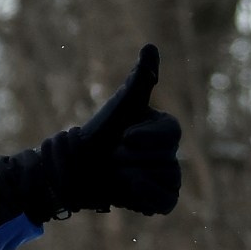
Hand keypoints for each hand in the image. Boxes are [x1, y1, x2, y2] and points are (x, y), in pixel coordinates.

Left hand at [34, 44, 182, 217]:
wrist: (77, 170)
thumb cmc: (99, 134)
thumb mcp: (120, 106)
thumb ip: (140, 80)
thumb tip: (151, 46)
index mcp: (163, 128)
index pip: (172, 133)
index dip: (148, 138)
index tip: (124, 138)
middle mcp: (169, 152)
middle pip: (167, 159)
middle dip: (132, 158)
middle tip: (113, 157)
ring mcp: (164, 176)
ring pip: (168, 179)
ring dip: (134, 177)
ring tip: (116, 173)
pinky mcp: (156, 199)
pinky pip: (167, 202)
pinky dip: (149, 198)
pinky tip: (130, 192)